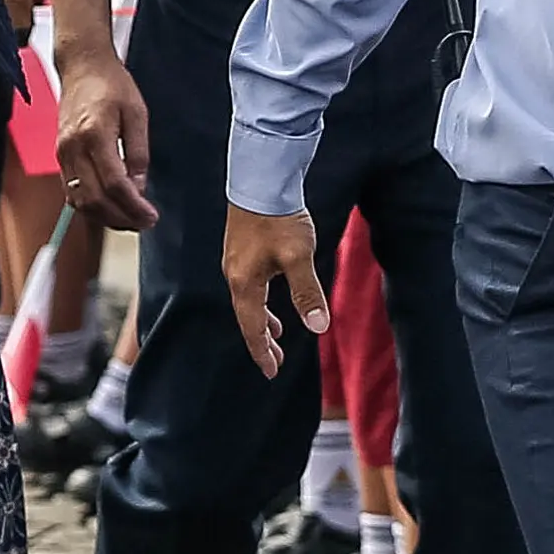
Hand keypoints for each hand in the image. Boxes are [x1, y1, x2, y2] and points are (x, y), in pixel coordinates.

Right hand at [54, 48, 157, 229]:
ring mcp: (62, 153)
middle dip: (120, 217)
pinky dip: (89, 205)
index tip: (150, 216)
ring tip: (128, 219)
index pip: (114, 183)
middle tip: (143, 222)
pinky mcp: (59, 155)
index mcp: (95, 134)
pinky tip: (108, 207)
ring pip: (79, 200)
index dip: (133, 206)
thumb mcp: (137, 114)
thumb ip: (138, 152)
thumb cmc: (111, 84)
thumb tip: (139, 186)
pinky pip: (70, 191)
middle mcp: (73, 147)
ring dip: (104, 216)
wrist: (82, 67)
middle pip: (94, 198)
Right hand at [223, 204, 326, 378]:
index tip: (272, 372)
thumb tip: (318, 327)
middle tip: (276, 362)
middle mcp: (235, 276)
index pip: (252, 328)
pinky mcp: (242, 250)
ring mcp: (236, 262)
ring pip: (247, 303)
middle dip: (261, 342)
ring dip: (261, 322)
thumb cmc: (279, 219)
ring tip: (276, 335)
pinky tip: (272, 298)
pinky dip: (260, 303)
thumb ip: (307, 293)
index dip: (262, 352)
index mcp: (245, 283)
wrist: (260, 181)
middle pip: (246, 318)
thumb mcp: (298, 257)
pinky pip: (249, 287)